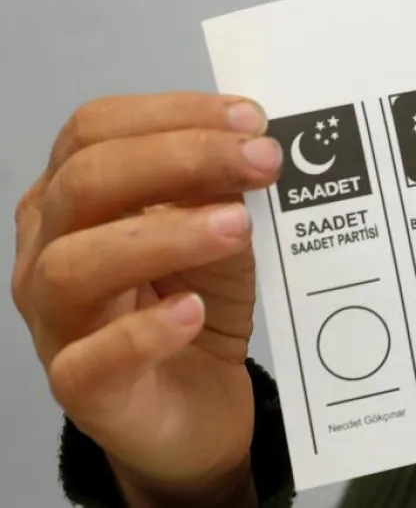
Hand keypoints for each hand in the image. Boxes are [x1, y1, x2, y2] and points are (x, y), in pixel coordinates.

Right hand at [11, 93, 281, 506]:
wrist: (198, 406)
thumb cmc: (196, 300)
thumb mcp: (219, 231)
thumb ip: (220, 189)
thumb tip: (249, 144)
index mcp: (73, 196)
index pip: (96, 130)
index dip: (172, 114)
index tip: (250, 118)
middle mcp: (48, 250)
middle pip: (84, 182)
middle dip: (180, 159)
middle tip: (262, 162)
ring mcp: (56, 321)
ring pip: (74, 265)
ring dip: (163, 236)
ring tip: (237, 227)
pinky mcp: (80, 389)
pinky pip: (89, 360)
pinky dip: (142, 332)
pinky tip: (191, 311)